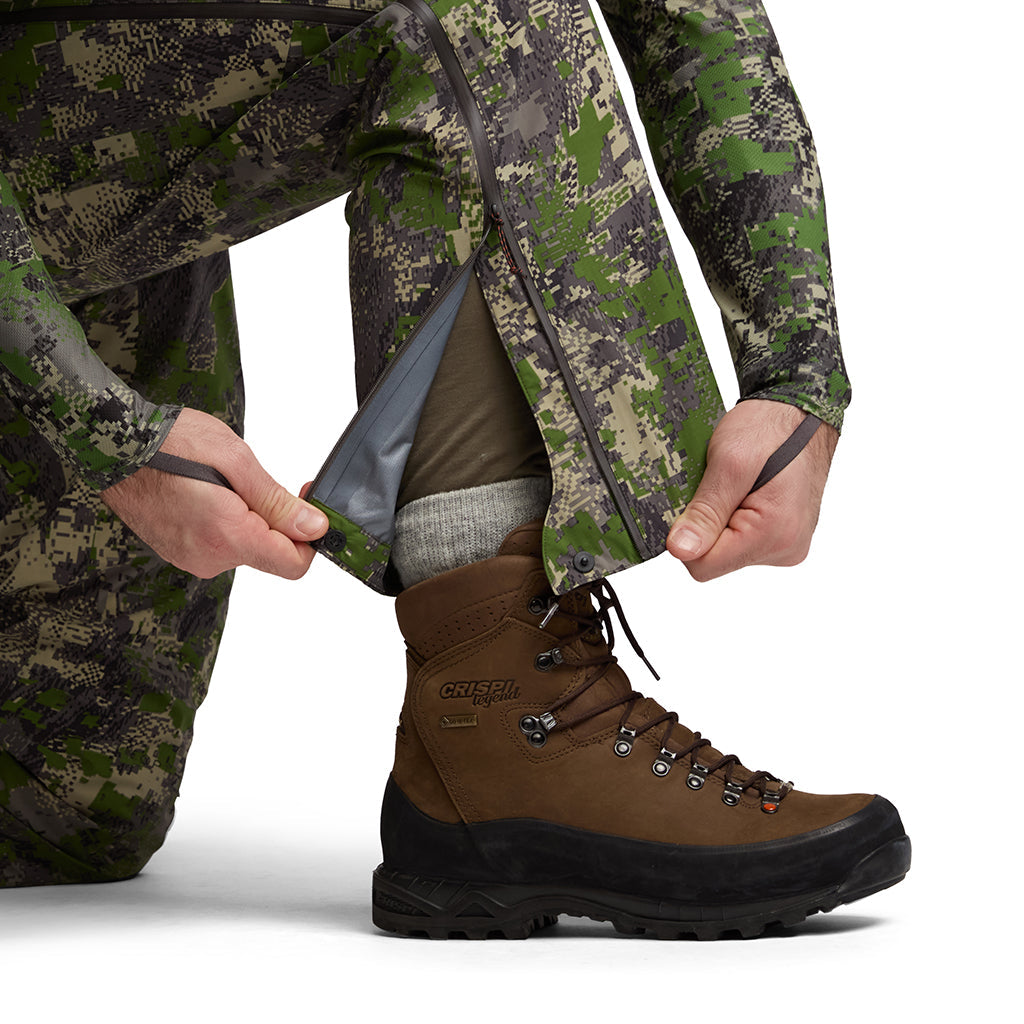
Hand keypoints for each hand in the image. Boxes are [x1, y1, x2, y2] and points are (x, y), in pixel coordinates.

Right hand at [100, 408, 327, 578]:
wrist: (114, 445)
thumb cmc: (169, 444)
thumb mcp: (237, 461)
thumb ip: (278, 503)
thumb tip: (314, 528)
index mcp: (228, 537)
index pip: (293, 564)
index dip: (309, 537)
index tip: (305, 505)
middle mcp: (210, 558)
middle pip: (270, 555)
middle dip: (275, 520)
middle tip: (254, 482)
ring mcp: (192, 558)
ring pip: (245, 547)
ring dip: (247, 518)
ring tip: (221, 483)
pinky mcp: (181, 552)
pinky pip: (220, 543)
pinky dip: (225, 521)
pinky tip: (208, 492)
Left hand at [666, 399, 837, 581]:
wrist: (799, 412)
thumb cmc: (770, 428)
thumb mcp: (729, 462)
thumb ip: (705, 511)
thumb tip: (681, 550)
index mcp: (774, 535)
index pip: (703, 565)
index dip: (687, 533)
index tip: (697, 498)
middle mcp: (785, 548)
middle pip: (714, 559)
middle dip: (706, 523)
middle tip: (721, 485)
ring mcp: (786, 545)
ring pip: (726, 549)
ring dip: (719, 518)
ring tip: (736, 484)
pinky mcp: (782, 537)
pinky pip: (741, 539)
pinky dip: (733, 517)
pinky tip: (744, 491)